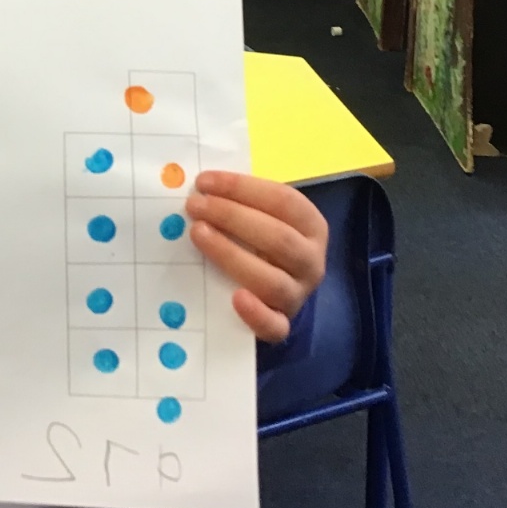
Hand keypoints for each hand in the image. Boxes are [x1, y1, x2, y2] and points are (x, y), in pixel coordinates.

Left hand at [186, 171, 327, 342]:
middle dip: (231, 216)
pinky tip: (235, 298)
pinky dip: (256, 314)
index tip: (204, 182)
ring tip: (198, 234)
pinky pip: (274, 326)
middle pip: (278, 237)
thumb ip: (242, 203)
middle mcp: (311, 260)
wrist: (277, 293)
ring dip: (231, 254)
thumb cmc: (264, 242)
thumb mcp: (263, 218)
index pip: (282, 200)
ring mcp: (298, 295)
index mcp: (311, 226)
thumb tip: (201, 187)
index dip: (242, 188)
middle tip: (194, 206)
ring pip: (272, 280)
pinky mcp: (282, 324)